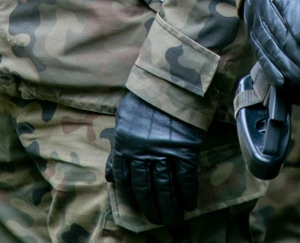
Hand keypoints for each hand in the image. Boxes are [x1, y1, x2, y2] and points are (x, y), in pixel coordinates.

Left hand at [105, 92, 203, 229]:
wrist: (172, 79)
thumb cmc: (146, 96)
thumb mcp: (123, 118)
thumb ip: (116, 148)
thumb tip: (110, 175)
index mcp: (124, 144)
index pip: (125, 179)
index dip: (132, 197)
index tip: (139, 208)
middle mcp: (141, 152)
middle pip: (145, 188)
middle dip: (152, 207)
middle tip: (159, 220)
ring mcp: (164, 151)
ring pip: (165, 187)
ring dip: (170, 206)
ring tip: (174, 219)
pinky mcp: (185, 149)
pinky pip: (185, 177)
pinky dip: (187, 193)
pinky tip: (189, 203)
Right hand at [243, 0, 299, 88]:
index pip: (286, 6)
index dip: (298, 26)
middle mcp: (261, 2)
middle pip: (277, 30)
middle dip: (294, 51)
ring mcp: (254, 19)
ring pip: (268, 45)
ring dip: (284, 64)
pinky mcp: (251, 34)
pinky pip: (260, 53)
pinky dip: (271, 69)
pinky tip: (282, 82)